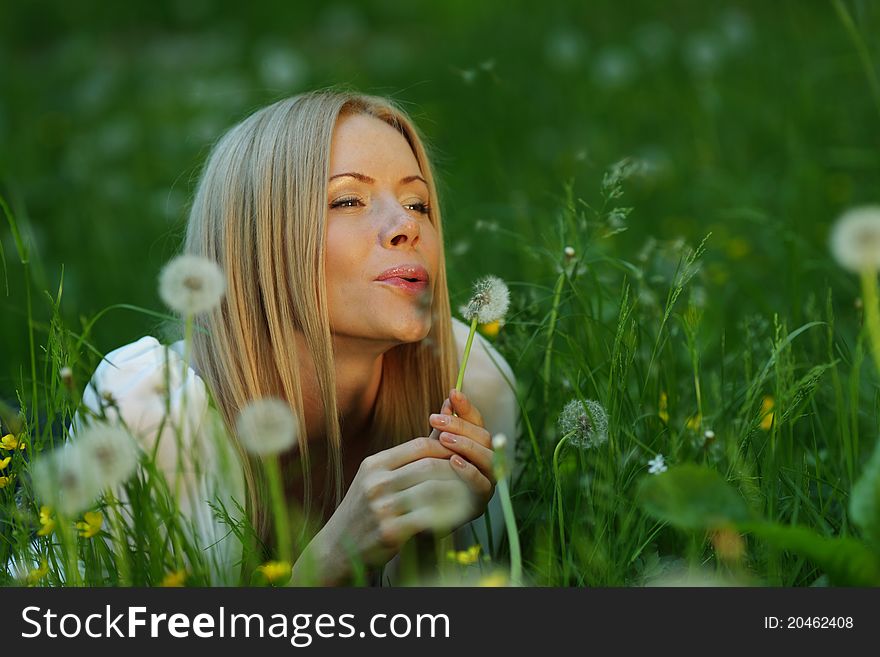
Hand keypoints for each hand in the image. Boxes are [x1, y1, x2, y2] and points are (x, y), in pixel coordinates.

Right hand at [301, 435, 477, 583]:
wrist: (336, 549)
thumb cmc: (363, 512)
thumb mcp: (376, 480)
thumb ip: (405, 461)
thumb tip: (439, 435)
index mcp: (375, 465)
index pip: (420, 446)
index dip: (447, 449)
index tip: (463, 457)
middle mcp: (377, 482)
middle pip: (429, 466)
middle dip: (457, 470)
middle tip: (475, 476)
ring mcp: (382, 506)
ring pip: (433, 490)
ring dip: (458, 492)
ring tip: (472, 494)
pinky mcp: (389, 531)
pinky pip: (430, 517)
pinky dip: (449, 514)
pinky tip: (460, 516)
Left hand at [428, 388, 495, 522]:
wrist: (414, 516)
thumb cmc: (423, 477)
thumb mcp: (431, 449)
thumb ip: (442, 428)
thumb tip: (449, 397)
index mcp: (476, 447)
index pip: (477, 422)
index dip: (467, 407)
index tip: (452, 392)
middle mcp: (487, 463)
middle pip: (485, 437)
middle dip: (461, 426)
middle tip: (435, 419)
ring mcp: (487, 483)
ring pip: (488, 458)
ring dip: (466, 445)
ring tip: (443, 439)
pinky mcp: (481, 503)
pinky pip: (482, 484)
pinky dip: (469, 471)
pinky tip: (452, 461)